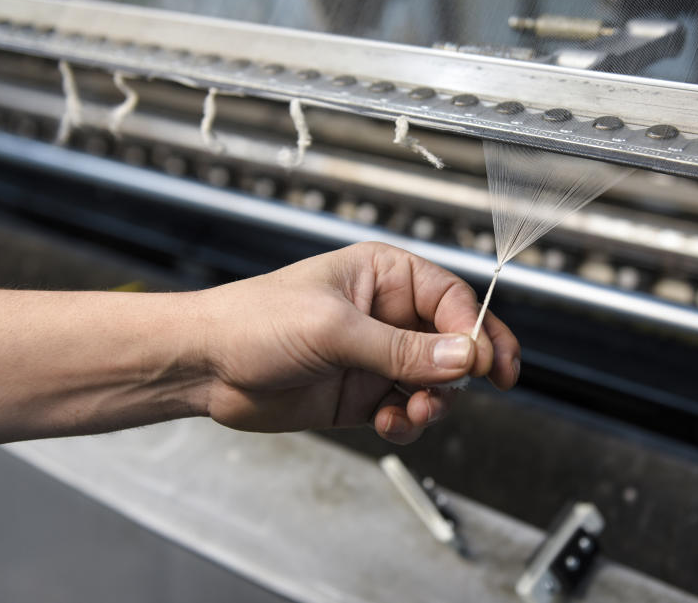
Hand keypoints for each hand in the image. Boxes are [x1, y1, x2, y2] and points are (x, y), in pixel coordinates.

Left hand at [197, 242, 519, 443]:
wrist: (204, 367)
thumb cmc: (254, 322)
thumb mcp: (332, 329)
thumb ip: (400, 349)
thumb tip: (462, 356)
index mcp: (384, 276)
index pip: (450, 299)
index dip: (474, 329)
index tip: (483, 361)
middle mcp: (387, 314)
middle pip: (454, 339)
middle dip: (468, 365)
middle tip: (493, 382)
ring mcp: (376, 356)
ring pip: (436, 381)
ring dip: (436, 400)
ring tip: (415, 410)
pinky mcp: (363, 393)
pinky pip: (408, 408)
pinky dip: (408, 421)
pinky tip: (389, 421)